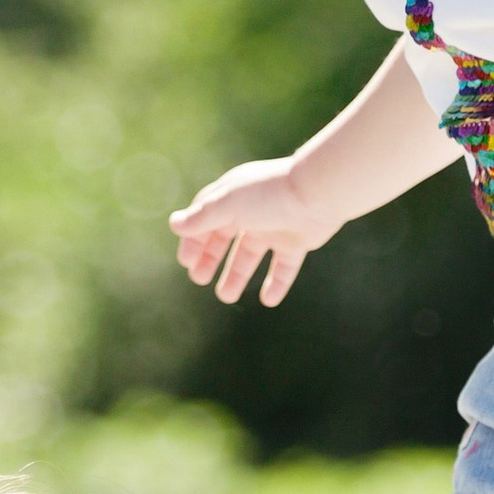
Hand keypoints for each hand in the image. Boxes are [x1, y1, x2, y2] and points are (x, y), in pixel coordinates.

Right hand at [170, 157, 331, 306]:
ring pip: (251, 255)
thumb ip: (203, 217)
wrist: (319, 193)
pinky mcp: (297, 241)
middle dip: (210, 258)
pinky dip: (277, 283)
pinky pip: (284, 266)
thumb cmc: (270, 194)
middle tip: (198, 279)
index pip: (206, 218)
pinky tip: (268, 300)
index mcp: (233, 197)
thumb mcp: (230, 205)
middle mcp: (252, 211)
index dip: (194, 239)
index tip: (186, 261)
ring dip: (237, 275)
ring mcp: (275, 226)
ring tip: (225, 296)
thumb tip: (174, 224)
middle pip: (225, 238)